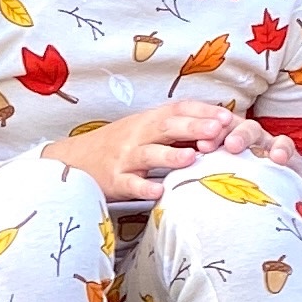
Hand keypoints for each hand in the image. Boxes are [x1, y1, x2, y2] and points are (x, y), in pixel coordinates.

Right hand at [50, 103, 289, 204]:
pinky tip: (158, 191)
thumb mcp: (145, 130)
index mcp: (148, 120)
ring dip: (171, 155)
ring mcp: (124, 158)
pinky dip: (143, 187)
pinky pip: (129, 184)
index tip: (227, 117)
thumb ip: (176, 129)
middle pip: (166, 127)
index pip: (178, 110)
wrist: (74, 160)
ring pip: (148, 154)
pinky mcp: (113, 181)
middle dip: (193, 128)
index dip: (202, 112)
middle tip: (218, 130)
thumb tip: (219, 128)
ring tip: (193, 157)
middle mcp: (137, 135)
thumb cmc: (119, 146)